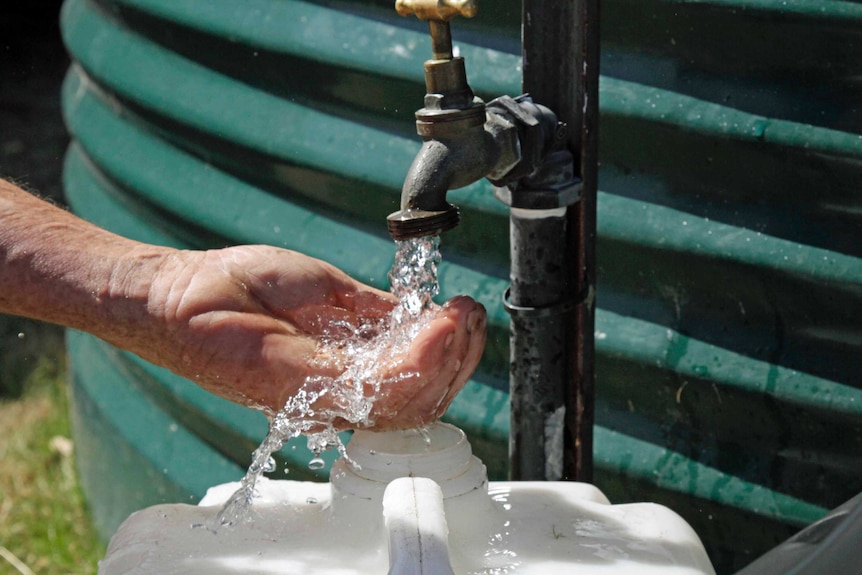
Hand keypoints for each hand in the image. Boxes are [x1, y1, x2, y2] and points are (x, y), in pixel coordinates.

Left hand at [137, 245, 485, 429]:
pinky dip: (417, 356)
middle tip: (471, 316)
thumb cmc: (244, 287)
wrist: (187, 288)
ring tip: (461, 317)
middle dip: (457, 359)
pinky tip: (438, 325)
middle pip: (420, 401)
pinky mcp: (305, 386)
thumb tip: (419, 314)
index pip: (412, 384)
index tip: (468, 313)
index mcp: (345, 374)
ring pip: (408, 400)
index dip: (449, 354)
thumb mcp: (328, 291)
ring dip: (445, 357)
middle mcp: (339, 395)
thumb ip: (374, 312)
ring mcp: (323, 395)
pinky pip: (376, 384)